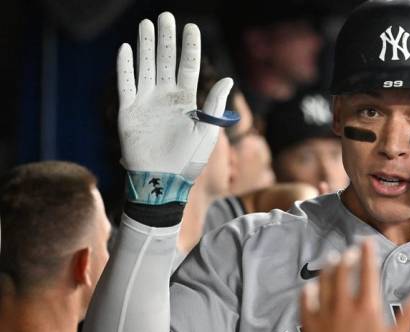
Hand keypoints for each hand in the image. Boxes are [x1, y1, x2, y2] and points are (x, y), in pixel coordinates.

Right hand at [117, 12, 232, 195]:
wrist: (164, 181)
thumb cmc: (189, 160)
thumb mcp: (207, 132)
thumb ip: (214, 104)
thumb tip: (228, 79)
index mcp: (187, 100)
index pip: (188, 66)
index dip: (190, 46)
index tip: (191, 26)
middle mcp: (166, 97)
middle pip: (166, 60)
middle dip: (166, 38)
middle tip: (165, 16)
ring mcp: (146, 102)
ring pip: (145, 66)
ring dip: (146, 46)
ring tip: (146, 25)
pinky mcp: (129, 111)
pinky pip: (126, 84)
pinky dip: (125, 67)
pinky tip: (126, 49)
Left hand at [300, 240, 409, 331]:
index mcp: (366, 307)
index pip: (367, 273)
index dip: (367, 254)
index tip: (366, 242)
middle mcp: (344, 306)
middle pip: (343, 274)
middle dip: (346, 258)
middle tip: (348, 250)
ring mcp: (325, 315)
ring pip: (324, 284)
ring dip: (328, 269)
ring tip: (331, 260)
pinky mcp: (310, 326)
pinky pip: (306, 303)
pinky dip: (307, 293)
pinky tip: (309, 287)